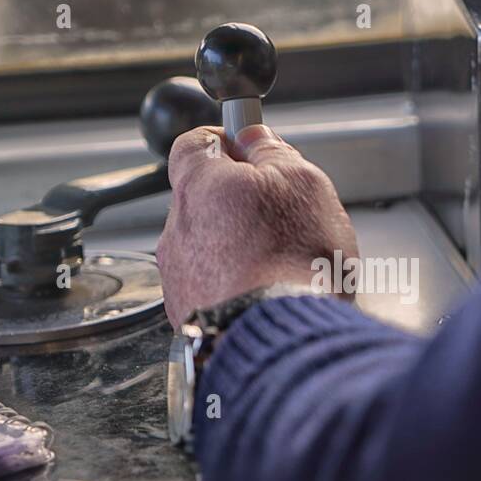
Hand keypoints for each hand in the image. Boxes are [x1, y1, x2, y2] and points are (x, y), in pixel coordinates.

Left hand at [156, 124, 359, 328]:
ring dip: (239, 250)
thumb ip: (273, 153)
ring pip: (210, 248)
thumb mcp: (303, 183)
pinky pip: (213, 287)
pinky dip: (236, 286)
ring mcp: (178, 277)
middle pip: (205, 201)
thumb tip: (256, 139)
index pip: (194, 143)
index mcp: (199, 185)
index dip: (225, 142)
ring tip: (282, 266)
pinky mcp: (188, 315)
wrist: (281, 341)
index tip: (250, 149)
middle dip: (240, 204)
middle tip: (283, 216)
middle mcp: (177, 229)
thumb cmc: (292, 262)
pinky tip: (269, 295)